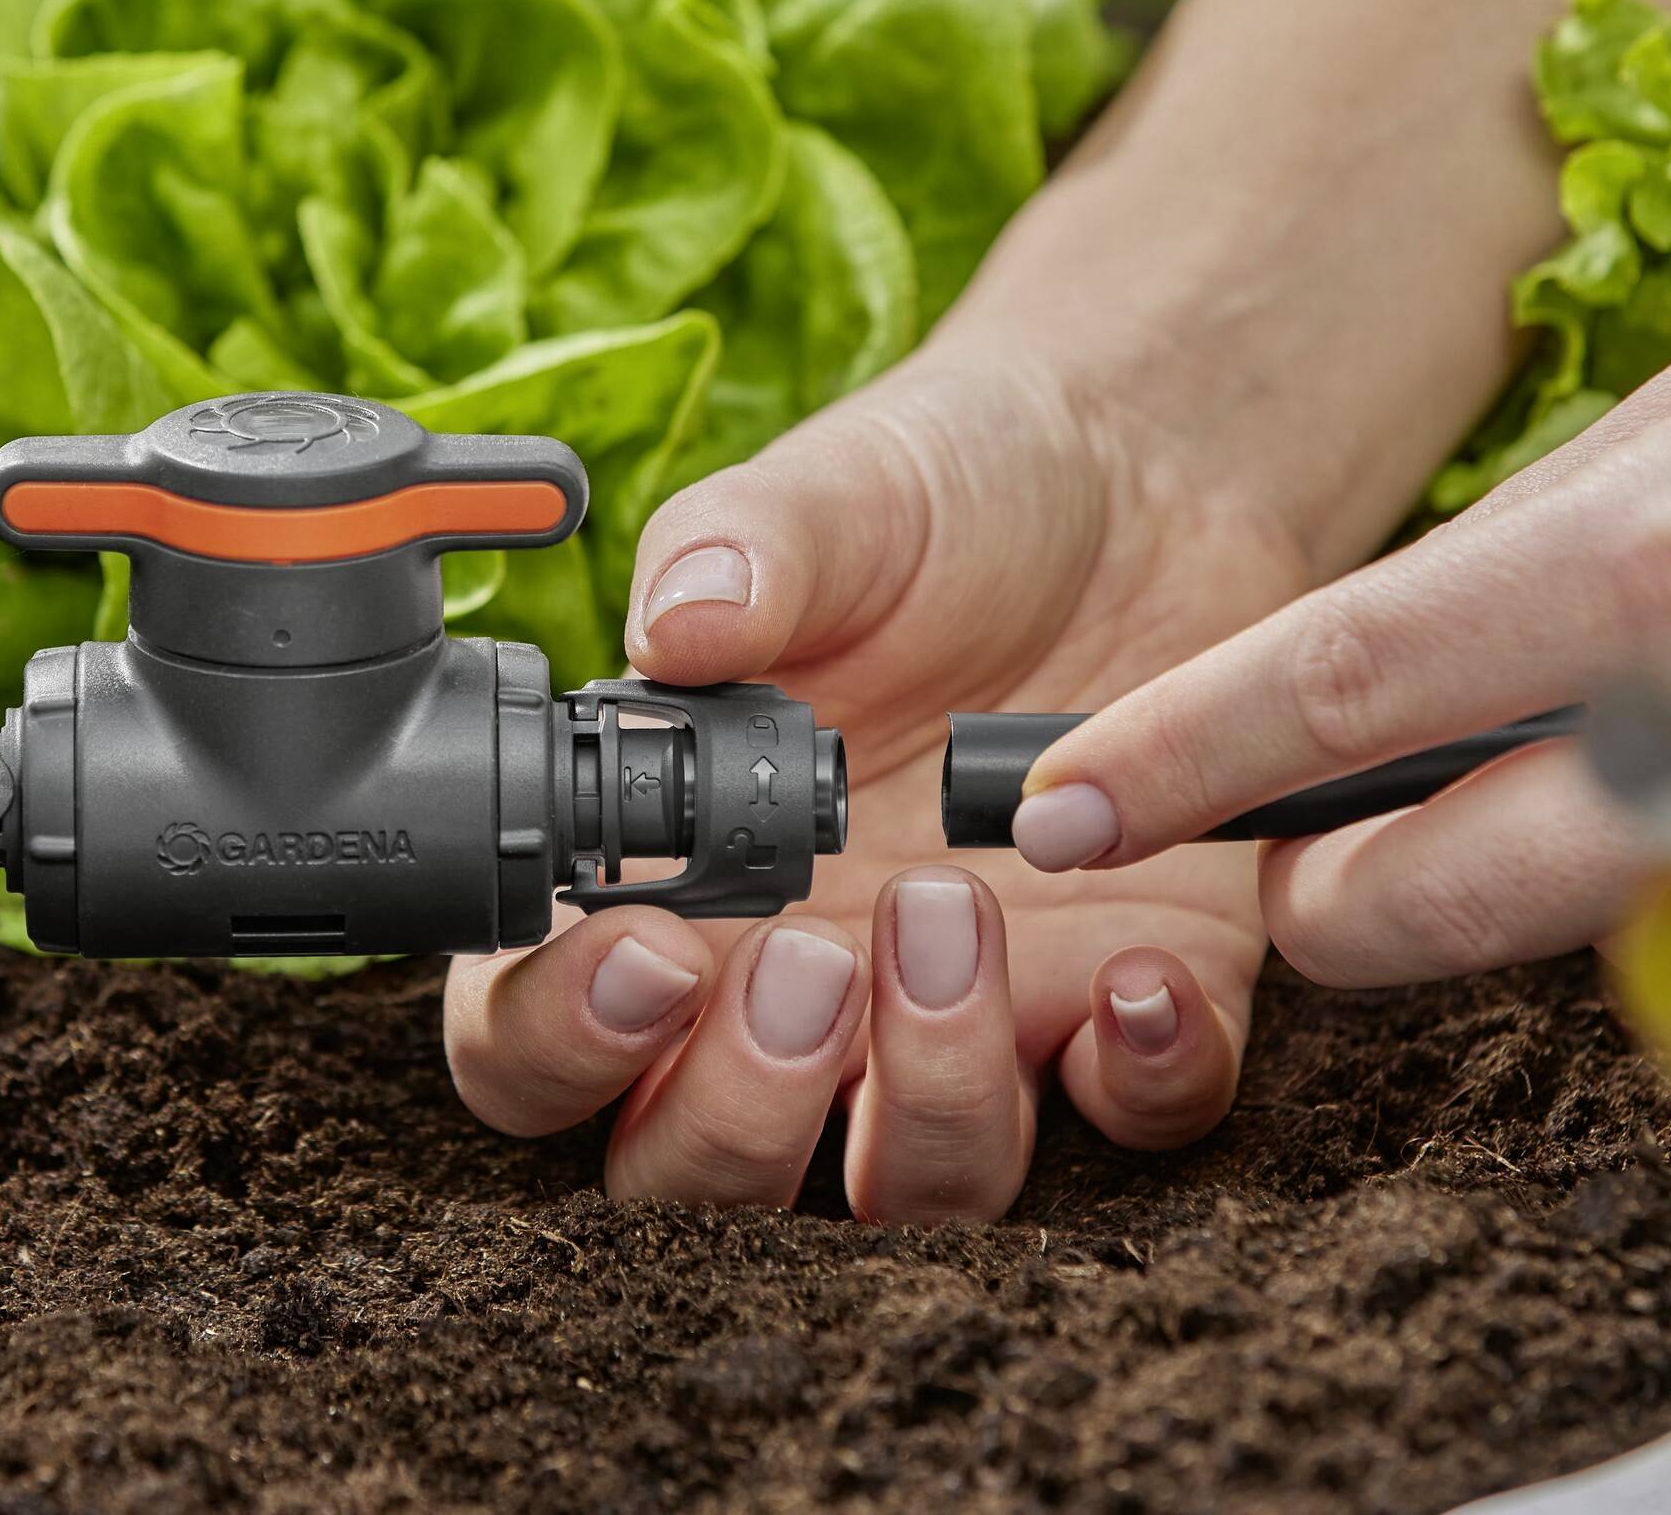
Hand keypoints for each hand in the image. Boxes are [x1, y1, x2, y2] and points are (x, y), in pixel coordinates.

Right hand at [441, 328, 1309, 1222]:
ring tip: (956, 909)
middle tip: (808, 962)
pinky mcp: (1118, 1009)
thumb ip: (737, 553)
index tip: (650, 954)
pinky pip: (1127, 1121)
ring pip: (903, 1193)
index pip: (530, 1039)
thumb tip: (676, 622)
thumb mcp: (830, 497)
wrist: (1140, 477)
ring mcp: (951, 1026)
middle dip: (735, 1115)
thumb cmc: (940, 497)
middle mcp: (784, 991)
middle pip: (690, 1177)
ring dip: (925, 1098)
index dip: (559, 1041)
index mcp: (659, 883)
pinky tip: (1136, 971)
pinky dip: (1140, 1078)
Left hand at [1012, 271, 1670, 986]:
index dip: (1190, 751)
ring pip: (1604, 931)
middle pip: (1457, 886)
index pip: (1357, 677)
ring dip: (1511, 900)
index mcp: (1669, 550)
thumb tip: (1409, 658)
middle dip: (1334, 906)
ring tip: (1455, 851)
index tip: (1065, 795)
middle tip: (1280, 883)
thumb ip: (1564, 533)